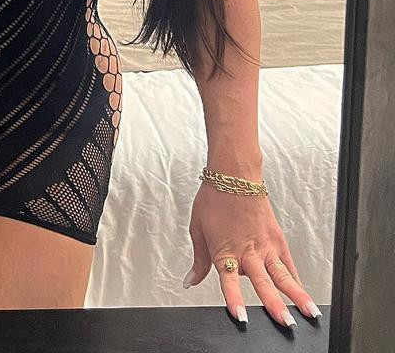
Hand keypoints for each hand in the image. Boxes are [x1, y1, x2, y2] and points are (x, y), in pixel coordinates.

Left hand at [182, 181, 321, 329]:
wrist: (233, 175)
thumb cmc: (213, 199)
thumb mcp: (197, 229)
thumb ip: (199, 260)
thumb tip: (190, 281)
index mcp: (225, 251)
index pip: (229, 282)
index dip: (234, 301)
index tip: (240, 318)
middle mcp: (247, 251)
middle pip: (263, 283)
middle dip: (274, 305)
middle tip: (286, 325)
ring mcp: (265, 246)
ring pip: (283, 275)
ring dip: (296, 296)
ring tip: (309, 315)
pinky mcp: (277, 238)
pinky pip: (288, 262)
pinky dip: (296, 278)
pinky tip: (304, 292)